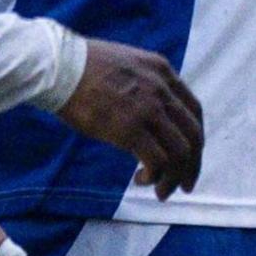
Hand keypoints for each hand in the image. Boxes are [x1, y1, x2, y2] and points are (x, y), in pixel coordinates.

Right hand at [56, 38, 204, 198]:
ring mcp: (148, 109)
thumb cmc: (84, 66)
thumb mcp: (129, 64)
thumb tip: (151, 112)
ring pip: (180, 152)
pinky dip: (155, 176)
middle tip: (184, 185)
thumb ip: (147, 84)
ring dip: (174, 178)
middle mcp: (163, 90)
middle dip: (192, 165)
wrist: (60, 67)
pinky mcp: (130, 129)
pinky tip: (142, 179)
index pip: (194, 111)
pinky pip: (157, 161)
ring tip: (160, 191)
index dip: (195, 138)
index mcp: (164, 72)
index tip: (190, 157)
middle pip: (193, 135)